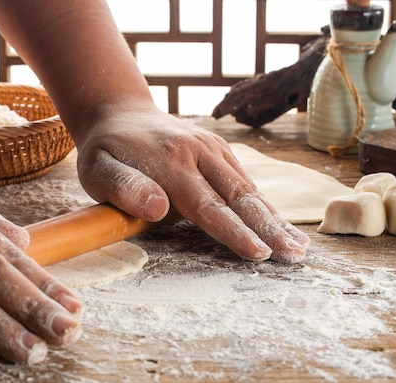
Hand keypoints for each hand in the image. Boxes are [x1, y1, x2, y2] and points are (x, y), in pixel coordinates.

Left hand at [75, 103, 309, 262]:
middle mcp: (199, 152)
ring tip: (298, 246)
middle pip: (240, 197)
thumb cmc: (105, 150)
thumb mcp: (97, 170)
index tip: (260, 254)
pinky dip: (264, 203)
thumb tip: (159, 209)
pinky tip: (279, 223)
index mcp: (171, 162)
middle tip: (295, 256)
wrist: (119, 112)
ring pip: (249, 188)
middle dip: (270, 228)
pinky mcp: (218, 149)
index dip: (235, 232)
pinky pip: (244, 180)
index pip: (208, 206)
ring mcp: (212, 148)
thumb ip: (124, 188)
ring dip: (275, 218)